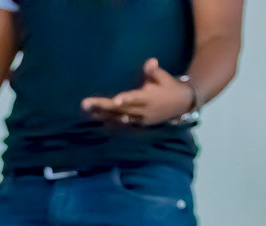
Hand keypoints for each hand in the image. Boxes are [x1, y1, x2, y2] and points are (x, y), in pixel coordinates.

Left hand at [81, 58, 195, 127]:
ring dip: (101, 115)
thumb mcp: (163, 77)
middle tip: (84, 103)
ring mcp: (139, 119)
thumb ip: (154, 71)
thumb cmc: (169, 86)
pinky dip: (109, 121)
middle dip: (102, 107)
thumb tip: (151, 61)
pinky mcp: (138, 123)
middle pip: (120, 110)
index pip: (135, 98)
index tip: (115, 101)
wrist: (181, 105)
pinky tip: (95, 118)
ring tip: (86, 110)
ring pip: (118, 118)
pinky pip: (121, 123)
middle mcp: (143, 111)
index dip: (125, 99)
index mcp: (149, 98)